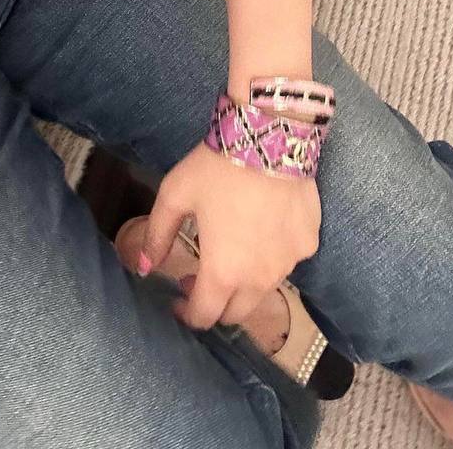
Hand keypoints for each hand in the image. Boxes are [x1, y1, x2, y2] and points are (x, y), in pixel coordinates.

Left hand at [140, 141, 320, 329]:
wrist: (270, 137)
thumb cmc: (216, 168)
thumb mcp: (175, 195)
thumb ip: (157, 235)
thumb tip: (143, 268)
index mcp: (223, 273)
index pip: (204, 316)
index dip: (187, 314)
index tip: (177, 299)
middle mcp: (260, 279)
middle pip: (236, 313)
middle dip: (215, 303)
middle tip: (199, 276)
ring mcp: (289, 263)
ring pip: (263, 289)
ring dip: (244, 282)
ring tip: (231, 251)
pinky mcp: (309, 243)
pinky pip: (287, 261)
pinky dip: (272, 256)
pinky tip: (262, 229)